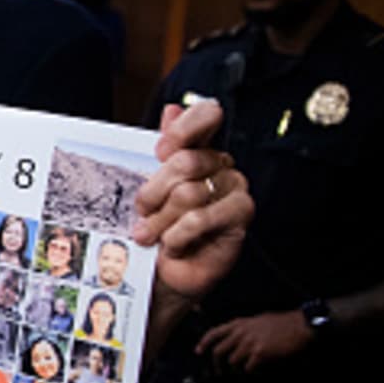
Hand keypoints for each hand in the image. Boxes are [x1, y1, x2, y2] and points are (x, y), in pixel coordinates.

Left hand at [135, 101, 252, 309]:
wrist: (166, 273)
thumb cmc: (158, 228)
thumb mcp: (151, 188)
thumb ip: (164, 150)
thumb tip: (172, 109)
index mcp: (199, 150)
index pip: (205, 116)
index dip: (182, 128)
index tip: (161, 149)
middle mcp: (221, 164)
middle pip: (183, 162)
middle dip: (153, 192)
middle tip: (143, 213)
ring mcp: (234, 188)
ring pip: (187, 193)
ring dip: (161, 220)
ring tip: (153, 235)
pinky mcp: (240, 214)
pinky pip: (199, 218)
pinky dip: (177, 236)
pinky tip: (173, 246)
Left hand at [196, 310, 311, 371]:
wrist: (299, 325)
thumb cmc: (281, 322)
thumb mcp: (257, 320)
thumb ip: (244, 328)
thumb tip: (235, 338)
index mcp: (239, 323)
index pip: (213, 333)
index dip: (203, 343)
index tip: (198, 352)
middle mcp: (240, 333)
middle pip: (218, 351)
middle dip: (217, 364)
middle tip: (220, 372)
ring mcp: (249, 343)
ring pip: (232, 362)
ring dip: (236, 370)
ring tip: (242, 372)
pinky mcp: (260, 353)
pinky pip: (248, 368)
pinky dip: (250, 372)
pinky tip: (256, 371)